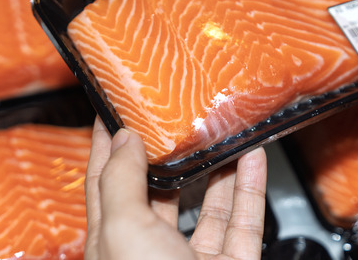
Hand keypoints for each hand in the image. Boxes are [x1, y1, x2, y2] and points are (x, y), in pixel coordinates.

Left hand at [85, 117, 267, 259]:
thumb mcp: (122, 229)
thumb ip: (122, 181)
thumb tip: (121, 138)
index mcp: (112, 241)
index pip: (105, 182)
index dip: (105, 146)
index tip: (110, 111)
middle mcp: (150, 251)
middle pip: (159, 191)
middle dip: (169, 154)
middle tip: (178, 117)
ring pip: (206, 205)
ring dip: (217, 168)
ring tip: (223, 133)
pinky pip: (242, 223)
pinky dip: (249, 189)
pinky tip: (252, 160)